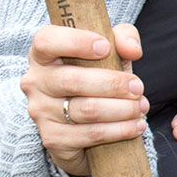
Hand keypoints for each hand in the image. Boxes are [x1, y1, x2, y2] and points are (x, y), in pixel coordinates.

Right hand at [24, 24, 147, 176]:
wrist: (81, 122)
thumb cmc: (95, 76)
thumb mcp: (110, 52)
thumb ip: (123, 38)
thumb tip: (133, 50)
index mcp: (43, 54)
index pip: (47, 41)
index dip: (76, 42)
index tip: (105, 47)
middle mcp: (35, 82)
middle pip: (73, 81)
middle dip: (113, 84)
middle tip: (138, 87)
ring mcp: (40, 112)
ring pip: (86, 110)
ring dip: (122, 110)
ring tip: (141, 107)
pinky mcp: (52, 138)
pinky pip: (90, 135)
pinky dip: (119, 130)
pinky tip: (135, 126)